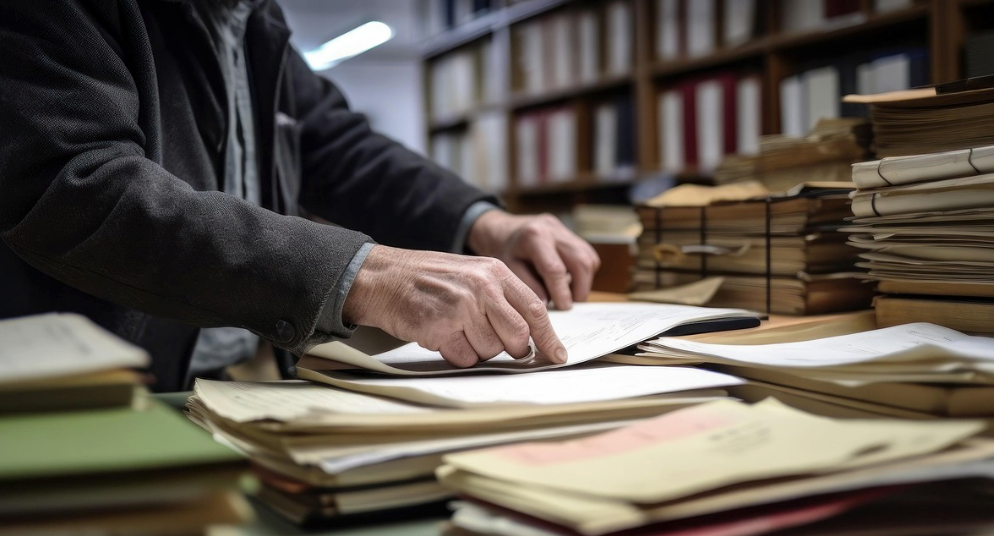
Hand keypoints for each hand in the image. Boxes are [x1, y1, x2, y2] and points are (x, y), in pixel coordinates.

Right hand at [342, 245, 567, 366]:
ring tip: (456, 328)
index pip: (534, 309)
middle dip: (510, 348)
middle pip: (517, 336)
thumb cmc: (429, 279)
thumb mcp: (472, 275)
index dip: (548, 337)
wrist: (384, 277)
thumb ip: (501, 299)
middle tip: (490, 340)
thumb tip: (530, 336)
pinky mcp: (442, 326)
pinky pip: (464, 357)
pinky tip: (441, 333)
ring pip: (491, 350)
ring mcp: (462, 306)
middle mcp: (482, 287)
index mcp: (495, 272)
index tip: (558, 356)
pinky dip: (456, 353)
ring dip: (476, 348)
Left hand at [467, 211, 600, 309]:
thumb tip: (546, 305)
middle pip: (581, 260)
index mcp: (533, 237)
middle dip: (581, 287)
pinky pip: (588, 255)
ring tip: (570, 295)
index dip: (562, 292)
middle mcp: (552, 229)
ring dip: (584, 281)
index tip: (563, 308)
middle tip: (571, 304)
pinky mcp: (571, 234)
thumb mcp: (508, 270)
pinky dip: (584, 272)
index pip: (555, 269)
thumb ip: (527, 286)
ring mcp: (564, 230)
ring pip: (589, 258)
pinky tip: (570, 281)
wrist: (504, 231)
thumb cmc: (505, 253)